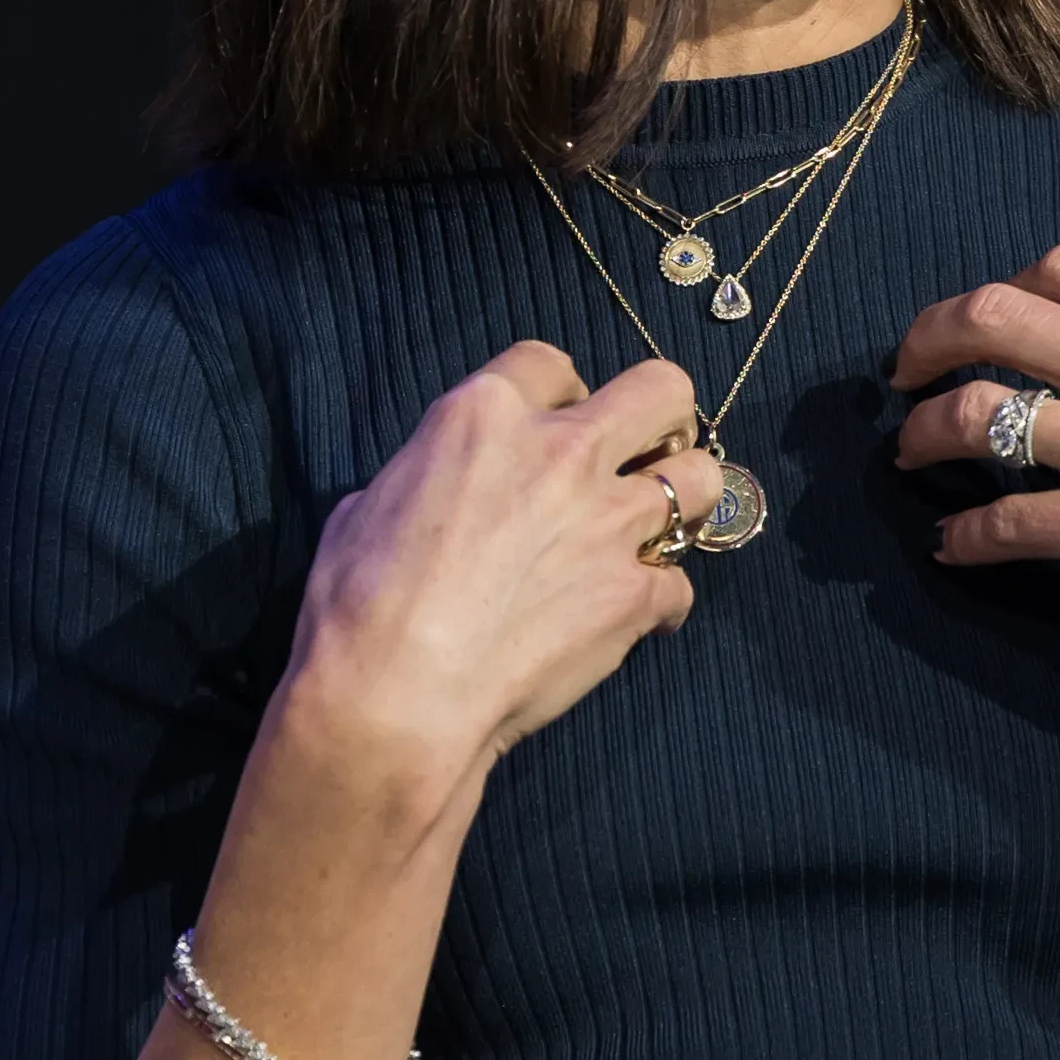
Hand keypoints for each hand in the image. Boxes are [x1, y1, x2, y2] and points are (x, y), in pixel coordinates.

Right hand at [279, 343, 724, 801]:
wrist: (394, 697)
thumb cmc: (358, 605)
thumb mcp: (367, 506)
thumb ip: (424, 477)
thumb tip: (433, 491)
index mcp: (486, 414)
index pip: (552, 362)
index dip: (560, 393)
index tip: (556, 424)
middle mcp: (562, 451)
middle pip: (662, 388)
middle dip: (661, 416)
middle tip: (641, 452)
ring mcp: (609, 521)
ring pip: (701, 478)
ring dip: (682, 501)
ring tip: (654, 530)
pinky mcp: (634, 593)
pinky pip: (679, 586)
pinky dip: (660, 603)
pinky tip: (632, 619)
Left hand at [890, 243, 1059, 763]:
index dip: (1006, 286)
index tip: (981, 321)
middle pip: (996, 314)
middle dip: (929, 336)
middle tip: (904, 370)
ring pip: (977, 412)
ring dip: (925, 432)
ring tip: (911, 450)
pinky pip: (1001, 520)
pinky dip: (963, 535)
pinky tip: (953, 544)